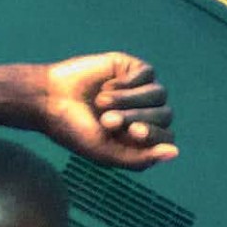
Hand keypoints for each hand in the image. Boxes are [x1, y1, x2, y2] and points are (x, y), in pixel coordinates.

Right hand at [39, 54, 177, 168]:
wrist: (51, 101)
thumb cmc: (76, 132)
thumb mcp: (107, 153)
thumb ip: (141, 158)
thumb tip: (175, 152)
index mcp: (141, 140)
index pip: (167, 137)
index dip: (153, 134)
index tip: (132, 132)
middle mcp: (145, 114)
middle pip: (165, 115)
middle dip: (135, 117)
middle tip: (106, 120)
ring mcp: (141, 90)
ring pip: (159, 94)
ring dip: (129, 101)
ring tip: (101, 103)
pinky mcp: (132, 68)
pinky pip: (147, 74)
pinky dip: (125, 83)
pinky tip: (104, 87)